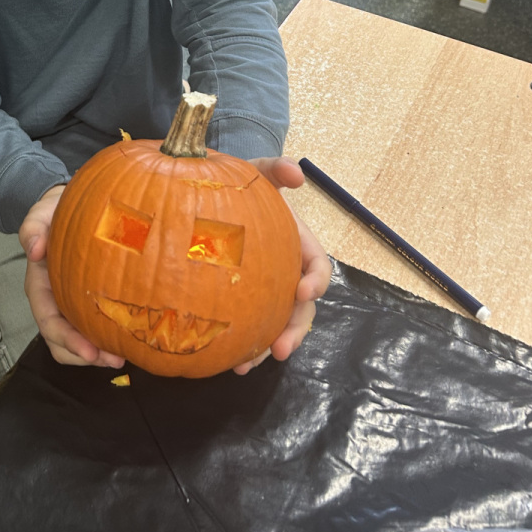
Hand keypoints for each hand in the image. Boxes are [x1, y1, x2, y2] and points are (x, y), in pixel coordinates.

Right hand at [19, 184, 125, 369]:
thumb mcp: (40, 214)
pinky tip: (125, 336)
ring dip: (97, 353)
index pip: (48, 321)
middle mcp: (53, 300)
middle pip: (61, 341)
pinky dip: (106, 337)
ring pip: (77, 341)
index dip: (67, 340)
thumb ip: (32, 228)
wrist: (67, 207)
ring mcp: (70, 303)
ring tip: (122, 355)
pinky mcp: (87, 301)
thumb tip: (34, 250)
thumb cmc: (54, 212)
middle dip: (85, 356)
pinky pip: (93, 327)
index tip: (89, 351)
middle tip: (115, 359)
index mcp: (40, 286)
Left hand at [231, 156, 331, 375]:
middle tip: (280, 348)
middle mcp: (288, 273)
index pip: (319, 267)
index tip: (302, 291)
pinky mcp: (246, 301)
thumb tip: (297, 173)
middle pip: (302, 308)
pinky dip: (246, 345)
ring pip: (278, 324)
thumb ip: (276, 167)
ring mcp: (268, 290)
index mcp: (298, 245)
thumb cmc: (241, 185)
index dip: (316, 282)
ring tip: (249, 364)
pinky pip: (253, 327)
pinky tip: (230, 361)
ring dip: (269, 347)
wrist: (212, 195)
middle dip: (295, 330)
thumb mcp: (257, 171)